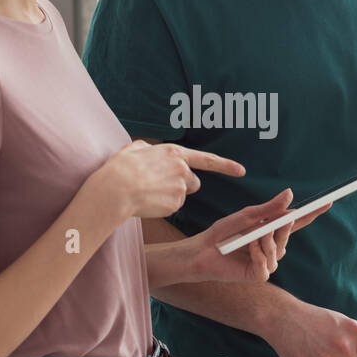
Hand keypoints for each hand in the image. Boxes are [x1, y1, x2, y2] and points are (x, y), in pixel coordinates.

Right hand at [91, 140, 244, 220]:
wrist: (115, 190)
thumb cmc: (120, 168)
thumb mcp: (135, 149)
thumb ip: (150, 150)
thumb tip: (152, 154)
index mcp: (174, 153)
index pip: (208, 159)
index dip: (226, 166)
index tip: (241, 171)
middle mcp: (182, 170)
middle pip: (193, 182)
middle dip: (183, 185)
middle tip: (159, 186)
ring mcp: (180, 188)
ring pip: (182, 195)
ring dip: (171, 196)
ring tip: (148, 193)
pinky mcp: (175, 205)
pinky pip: (172, 207)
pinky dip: (162, 206)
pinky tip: (147, 202)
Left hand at [184, 189, 332, 283]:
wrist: (201, 251)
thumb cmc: (222, 233)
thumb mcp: (247, 216)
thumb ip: (269, 208)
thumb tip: (290, 194)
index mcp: (270, 232)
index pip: (296, 223)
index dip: (311, 214)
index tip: (327, 202)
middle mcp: (272, 248)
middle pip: (287, 235)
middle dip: (279, 228)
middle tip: (264, 224)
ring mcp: (266, 263)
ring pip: (278, 251)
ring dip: (263, 241)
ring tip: (247, 238)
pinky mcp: (258, 276)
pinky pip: (267, 265)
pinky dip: (258, 255)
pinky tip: (246, 250)